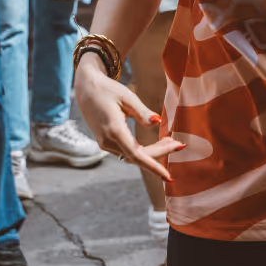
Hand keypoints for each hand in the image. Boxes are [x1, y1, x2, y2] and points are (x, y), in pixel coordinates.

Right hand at [74, 57, 184, 181]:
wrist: (86, 88)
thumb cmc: (107, 89)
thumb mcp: (127, 97)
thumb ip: (142, 112)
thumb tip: (157, 123)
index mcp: (114, 130)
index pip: (137, 155)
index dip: (154, 166)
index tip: (168, 177)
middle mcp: (108, 141)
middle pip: (137, 156)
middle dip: (160, 153)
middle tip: (179, 144)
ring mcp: (105, 144)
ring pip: (132, 155)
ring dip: (152, 151)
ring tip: (172, 141)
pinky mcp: (106, 141)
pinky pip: (126, 151)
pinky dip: (142, 149)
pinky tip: (156, 142)